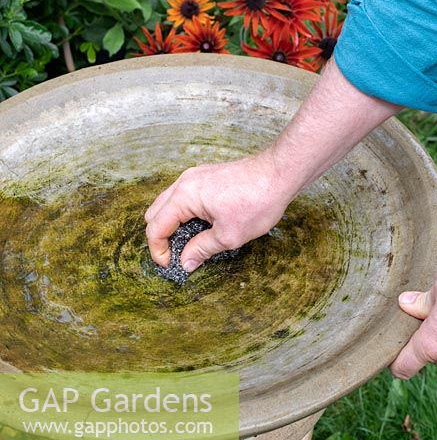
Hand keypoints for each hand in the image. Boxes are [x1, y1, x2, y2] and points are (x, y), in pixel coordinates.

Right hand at [145, 59, 398, 271]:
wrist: (279, 174)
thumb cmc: (257, 202)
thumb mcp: (229, 235)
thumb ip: (202, 249)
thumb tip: (185, 262)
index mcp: (184, 196)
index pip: (155, 227)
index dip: (158, 250)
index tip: (171, 265)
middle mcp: (184, 183)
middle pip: (155, 213)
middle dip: (161, 237)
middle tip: (177, 255)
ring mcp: (194, 177)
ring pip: (168, 204)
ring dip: (173, 225)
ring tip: (190, 243)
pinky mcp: (206, 176)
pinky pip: (183, 197)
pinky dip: (184, 213)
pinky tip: (202, 226)